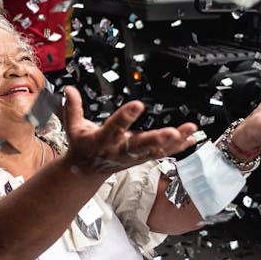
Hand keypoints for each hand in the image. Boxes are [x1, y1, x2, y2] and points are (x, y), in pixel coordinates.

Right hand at [62, 86, 197, 175]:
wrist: (86, 171)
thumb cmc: (82, 145)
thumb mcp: (73, 127)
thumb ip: (72, 107)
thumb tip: (68, 88)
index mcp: (102, 140)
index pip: (115, 127)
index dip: (126, 117)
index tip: (138, 104)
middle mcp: (119, 150)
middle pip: (140, 145)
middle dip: (157, 139)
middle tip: (172, 131)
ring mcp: (132, 157)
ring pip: (156, 150)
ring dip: (174, 141)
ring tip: (190, 130)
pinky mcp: (141, 158)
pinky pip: (162, 154)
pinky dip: (178, 147)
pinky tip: (192, 139)